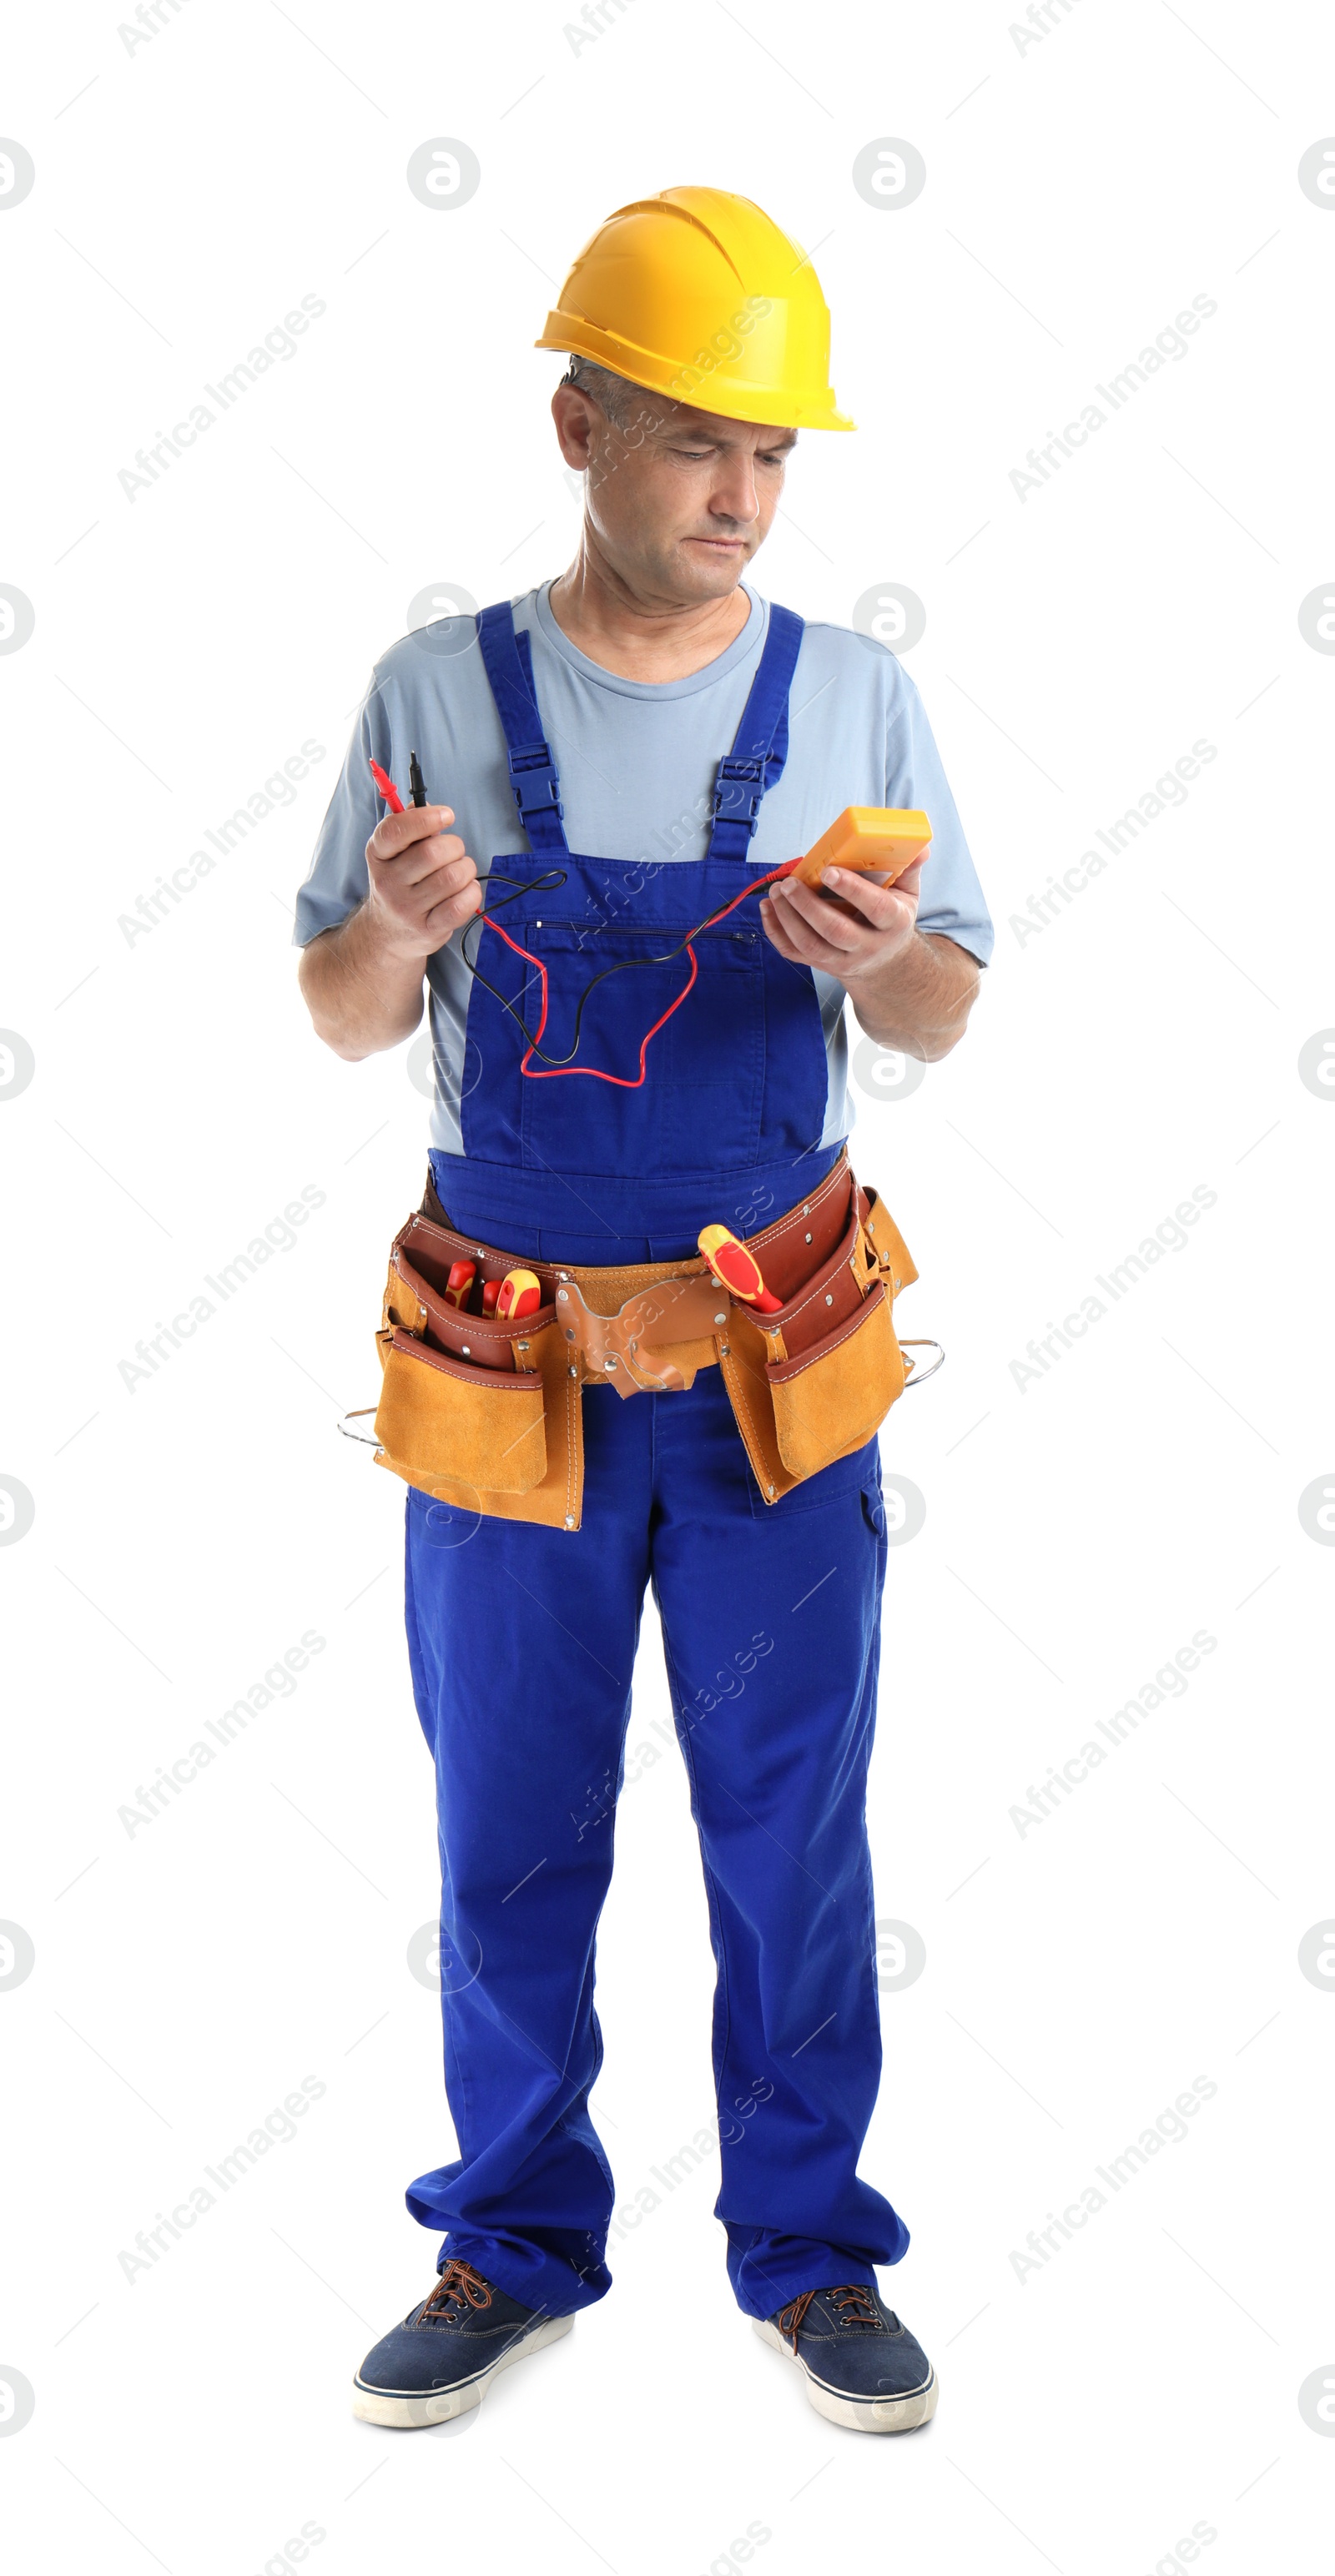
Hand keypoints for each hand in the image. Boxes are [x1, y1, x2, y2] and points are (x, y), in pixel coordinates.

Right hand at [364, 802, 480, 959]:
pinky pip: (460, 905)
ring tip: (460, 871)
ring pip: (452, 877)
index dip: (426, 818)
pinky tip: (465, 890)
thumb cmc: (400, 881)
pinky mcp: (427, 929)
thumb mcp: (394, 852)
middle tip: (454, 851)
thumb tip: (428, 805)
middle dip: (455, 846)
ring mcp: (406, 908)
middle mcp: (388, 882)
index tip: (447, 815)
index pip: (396, 830)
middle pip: (433, 853)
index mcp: (377, 854)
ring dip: (466, 869)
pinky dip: (472, 892)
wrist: (387, 933)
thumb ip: (410, 825)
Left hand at [759, 858, 924, 986]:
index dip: (852, 890)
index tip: (829, 870)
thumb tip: (920, 844)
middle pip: (835, 931)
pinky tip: (767, 909)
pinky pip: (794, 953)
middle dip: (808, 906)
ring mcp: (843, 960)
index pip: (874, 908)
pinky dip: (776, 932)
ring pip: (811, 945)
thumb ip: (910, 868)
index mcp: (892, 923)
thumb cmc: (892, 919)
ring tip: (777, 891)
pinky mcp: (821, 965)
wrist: (885, 963)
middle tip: (790, 882)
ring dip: (788, 918)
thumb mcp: (907, 895)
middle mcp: (867, 946)